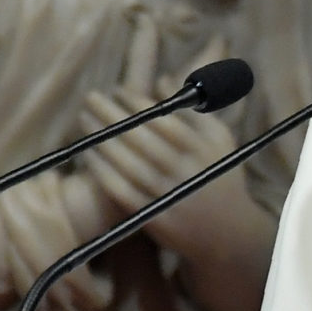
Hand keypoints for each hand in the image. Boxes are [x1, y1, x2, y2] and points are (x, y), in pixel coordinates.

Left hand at [79, 85, 256, 257]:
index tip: (117, 90)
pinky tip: (89, 155)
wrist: (227, 231)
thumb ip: (192, 109)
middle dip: (112, 115)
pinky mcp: (153, 216)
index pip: (164, 119)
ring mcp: (169, 194)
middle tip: (90, 98)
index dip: (137, 103)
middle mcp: (187, 170)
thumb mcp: (219, 138)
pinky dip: (102, 172)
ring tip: (84, 121)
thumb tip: (162, 79)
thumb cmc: (219, 175)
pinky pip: (121, 190)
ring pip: (128, 163)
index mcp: (204, 148)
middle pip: (141, 138)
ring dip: (102, 140)